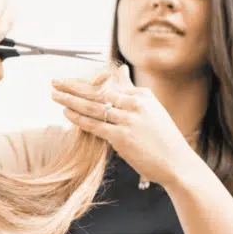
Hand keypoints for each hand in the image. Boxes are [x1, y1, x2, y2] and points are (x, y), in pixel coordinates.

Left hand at [50, 65, 199, 187]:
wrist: (177, 163)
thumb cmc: (162, 139)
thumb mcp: (151, 110)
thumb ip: (132, 91)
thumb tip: (121, 70)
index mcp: (143, 95)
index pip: (108, 86)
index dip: (84, 84)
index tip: (68, 82)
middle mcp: (136, 104)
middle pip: (97, 92)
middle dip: (73, 86)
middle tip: (55, 81)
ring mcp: (129, 120)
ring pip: (93, 107)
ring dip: (71, 100)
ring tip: (54, 95)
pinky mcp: (123, 137)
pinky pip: (96, 125)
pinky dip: (79, 118)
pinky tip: (66, 113)